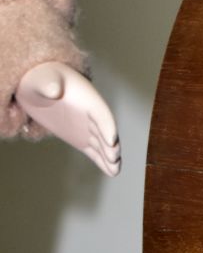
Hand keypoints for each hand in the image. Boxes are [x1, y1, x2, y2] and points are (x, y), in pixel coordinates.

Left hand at [15, 62, 119, 176]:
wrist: (37, 87)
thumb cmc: (40, 79)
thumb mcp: (41, 79)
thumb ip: (48, 84)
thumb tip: (54, 90)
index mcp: (87, 98)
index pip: (100, 112)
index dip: (107, 125)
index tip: (111, 140)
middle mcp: (92, 114)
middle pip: (105, 131)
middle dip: (110, 144)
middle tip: (113, 157)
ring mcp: (87, 128)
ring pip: (103, 144)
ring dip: (110, 157)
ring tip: (115, 171)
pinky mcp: (80, 139)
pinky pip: (94, 151)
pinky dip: (102, 161)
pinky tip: (110, 173)